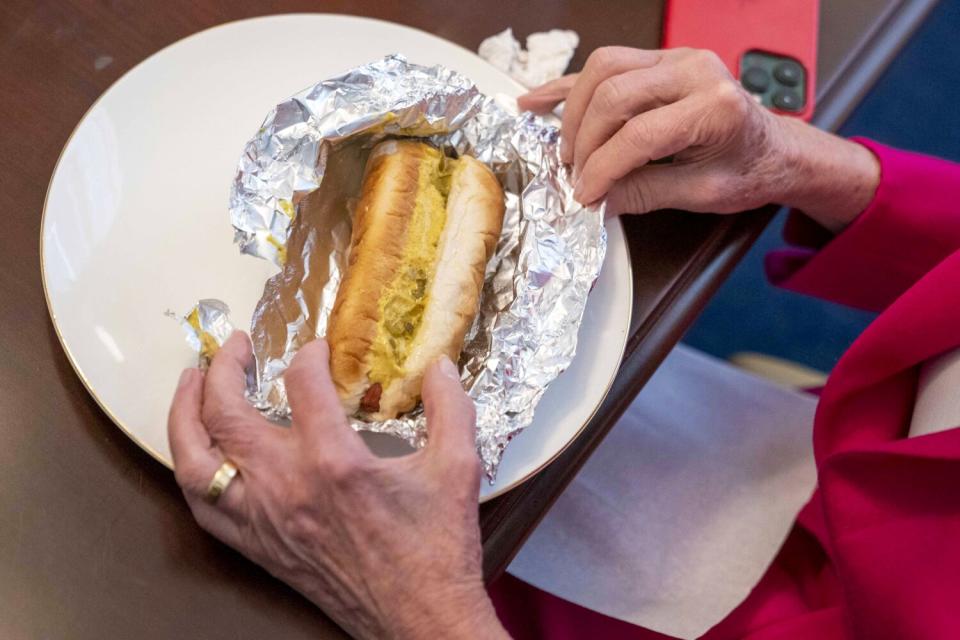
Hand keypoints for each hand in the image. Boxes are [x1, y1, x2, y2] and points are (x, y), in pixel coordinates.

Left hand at [168, 333, 506, 639]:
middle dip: (223, 368)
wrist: (421, 618)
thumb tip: (438, 366)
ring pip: (196, 463)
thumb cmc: (436, 549)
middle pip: (226, 414)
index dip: (307, 356)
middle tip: (233, 346)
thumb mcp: (457, 467)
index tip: (317, 350)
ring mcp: (265, 521)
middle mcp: (287, 488)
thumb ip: (449, 407)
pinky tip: (200, 455)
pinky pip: (203, 509)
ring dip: (184, 416)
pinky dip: (192, 473)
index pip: (302, 385)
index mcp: (335, 462)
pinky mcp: (259, 548)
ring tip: (190, 386)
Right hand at [519, 46, 878, 230]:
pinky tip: (536, 100)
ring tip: (568, 152)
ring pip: (601, 71)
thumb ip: (645, 193)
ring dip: (575, 114)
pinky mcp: (658, 59)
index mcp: (714, 107)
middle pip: (613, 97)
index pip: (639, 136)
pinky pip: (604, 65)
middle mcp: (695, 70)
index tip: (585, 196)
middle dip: (584, 143)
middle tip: (575, 177)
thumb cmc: (748, 171)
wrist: (774, 149)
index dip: (603, 169)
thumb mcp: (700, 194)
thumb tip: (595, 199)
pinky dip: (568, 85)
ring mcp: (675, 57)